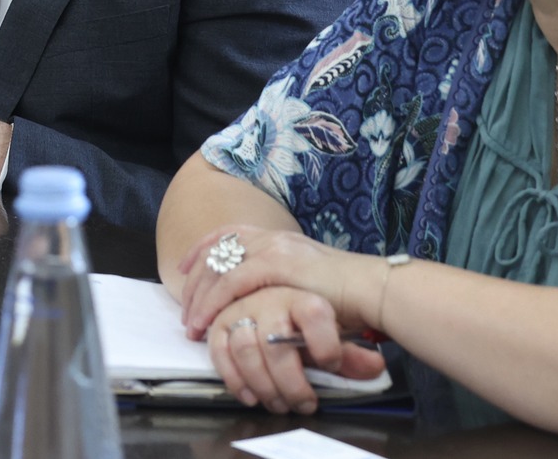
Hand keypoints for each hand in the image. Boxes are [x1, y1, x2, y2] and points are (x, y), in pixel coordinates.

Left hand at [177, 224, 376, 338]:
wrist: (374, 290)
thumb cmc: (348, 297)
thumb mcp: (307, 284)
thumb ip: (283, 286)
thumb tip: (264, 303)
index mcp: (280, 238)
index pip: (229, 234)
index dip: (201, 250)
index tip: (183, 270)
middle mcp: (274, 237)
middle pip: (217, 249)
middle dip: (194, 280)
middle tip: (184, 310)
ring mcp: (275, 247)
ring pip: (220, 267)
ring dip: (200, 297)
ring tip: (192, 325)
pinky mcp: (278, 264)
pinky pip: (232, 281)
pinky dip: (214, 302)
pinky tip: (206, 321)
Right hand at [204, 285, 382, 414]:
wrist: (282, 297)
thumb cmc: (311, 323)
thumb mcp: (334, 336)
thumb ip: (352, 354)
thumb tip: (374, 366)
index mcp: (304, 297)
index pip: (314, 313)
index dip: (324, 344)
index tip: (330, 363)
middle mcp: (270, 297)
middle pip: (276, 343)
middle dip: (290, 383)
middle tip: (303, 403)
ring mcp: (243, 307)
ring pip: (246, 348)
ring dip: (262, 384)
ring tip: (277, 403)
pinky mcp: (222, 322)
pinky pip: (219, 350)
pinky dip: (233, 377)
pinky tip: (250, 396)